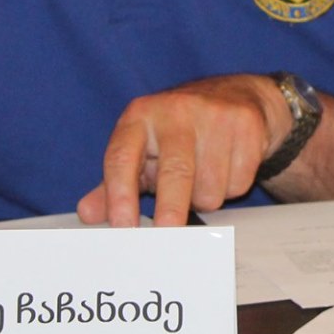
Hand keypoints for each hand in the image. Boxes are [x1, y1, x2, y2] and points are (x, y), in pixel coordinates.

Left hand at [78, 74, 292, 227]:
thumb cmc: (178, 134)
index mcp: (139, 117)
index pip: (122, 158)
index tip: (123, 228)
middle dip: (170, 211)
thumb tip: (88, 214)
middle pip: (175, 172)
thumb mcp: (142, 151)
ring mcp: (214, 115)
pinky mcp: (246, 124)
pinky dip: (231, 187)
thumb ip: (113, 184)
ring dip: (205, 198)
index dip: (119, 196)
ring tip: (202, 179)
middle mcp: (175, 110)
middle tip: (167, 238)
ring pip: (210, 187)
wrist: (236, 96)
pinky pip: (238, 182)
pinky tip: (227, 167)